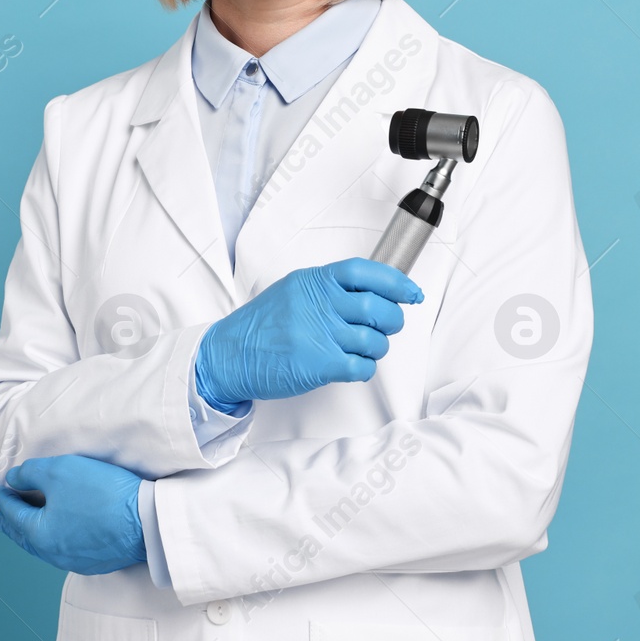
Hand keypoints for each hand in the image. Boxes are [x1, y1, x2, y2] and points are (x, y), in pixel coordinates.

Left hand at [0, 455, 145, 574]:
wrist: (147, 520)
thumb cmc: (102, 494)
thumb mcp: (60, 471)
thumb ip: (30, 473)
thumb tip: (12, 479)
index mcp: (40, 534)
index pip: (12, 513)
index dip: (2, 497)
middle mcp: (54, 553)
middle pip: (24, 534)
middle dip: (9, 521)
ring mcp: (75, 560)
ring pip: (43, 544)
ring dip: (30, 529)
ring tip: (23, 520)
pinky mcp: (95, 560)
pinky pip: (63, 547)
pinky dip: (51, 536)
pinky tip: (57, 528)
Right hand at [195, 257, 421, 409]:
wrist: (229, 355)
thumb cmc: (260, 326)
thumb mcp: (290, 292)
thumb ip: (326, 289)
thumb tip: (371, 292)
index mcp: (312, 281)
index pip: (364, 271)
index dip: (395, 282)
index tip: (411, 293)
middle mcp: (317, 303)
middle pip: (378, 308)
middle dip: (391, 321)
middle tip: (384, 327)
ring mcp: (318, 333)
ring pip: (375, 340)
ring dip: (376, 349)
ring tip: (359, 350)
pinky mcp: (319, 363)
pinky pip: (362, 366)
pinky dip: (363, 369)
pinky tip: (350, 366)